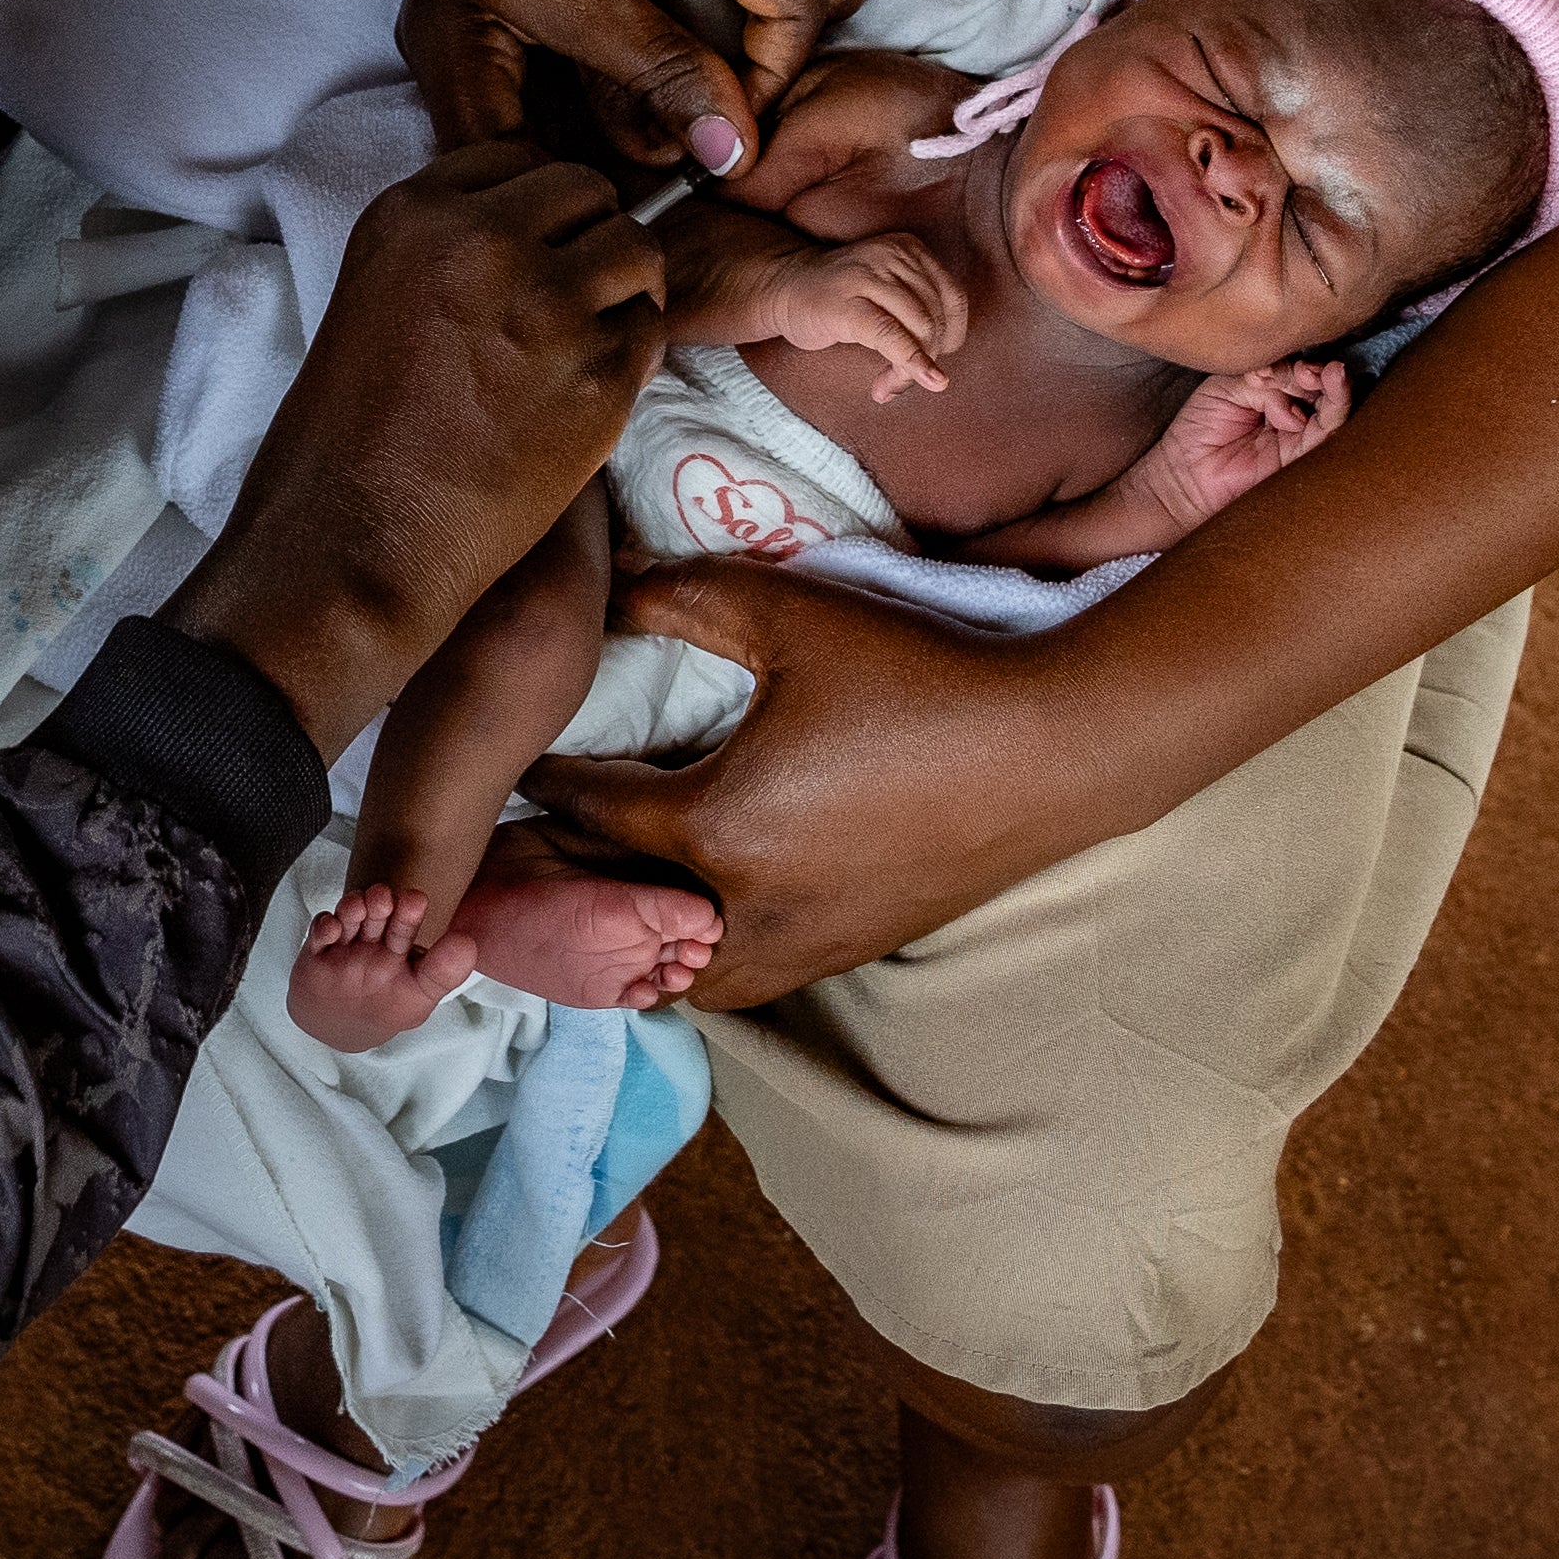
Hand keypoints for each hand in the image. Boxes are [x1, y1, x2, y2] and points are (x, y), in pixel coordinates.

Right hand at [178, 140, 666, 756]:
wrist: (353, 543)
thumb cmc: (349, 436)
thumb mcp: (373, 294)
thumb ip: (447, 245)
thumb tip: (534, 224)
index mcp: (415, 212)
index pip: (519, 157)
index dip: (533, 208)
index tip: (526, 251)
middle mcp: (485, 241)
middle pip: (587, 191)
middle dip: (586, 238)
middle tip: (564, 301)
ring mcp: (549, 307)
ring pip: (638, 251)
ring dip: (622, 290)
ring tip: (580, 344)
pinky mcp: (599, 378)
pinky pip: (649, 333)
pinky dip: (629, 357)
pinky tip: (581, 394)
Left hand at [518, 559, 1043, 1007]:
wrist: (1049, 748)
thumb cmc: (915, 675)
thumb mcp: (787, 612)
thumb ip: (681, 594)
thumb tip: (605, 579)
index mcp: (717, 827)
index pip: (592, 814)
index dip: (543, 786)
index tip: (508, 768)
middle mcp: (748, 907)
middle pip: (614, 919)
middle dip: (558, 889)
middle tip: (512, 864)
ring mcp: (803, 943)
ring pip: (680, 976)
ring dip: (630, 946)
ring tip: (600, 899)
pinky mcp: (849, 950)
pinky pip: (743, 979)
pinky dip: (696, 961)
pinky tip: (690, 918)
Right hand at [716, 232, 969, 404]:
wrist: (781, 287)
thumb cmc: (839, 299)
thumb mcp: (887, 297)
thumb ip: (918, 321)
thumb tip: (939, 378)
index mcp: (910, 249)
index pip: (953, 298)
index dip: (951, 337)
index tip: (932, 363)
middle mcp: (893, 255)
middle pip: (936, 317)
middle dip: (927, 358)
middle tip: (899, 382)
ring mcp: (868, 276)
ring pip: (919, 330)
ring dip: (910, 369)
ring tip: (887, 386)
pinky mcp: (846, 303)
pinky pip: (891, 337)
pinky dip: (906, 364)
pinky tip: (892, 387)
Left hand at [1110, 357, 1346, 543]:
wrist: (1185, 472)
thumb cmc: (1200, 428)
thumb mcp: (1227, 387)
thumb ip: (1264, 381)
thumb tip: (1295, 402)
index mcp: (1270, 389)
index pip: (1293, 366)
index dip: (1289, 363)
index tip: (1265, 372)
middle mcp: (1290, 408)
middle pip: (1317, 382)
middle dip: (1315, 372)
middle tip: (1305, 371)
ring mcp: (1298, 432)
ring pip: (1330, 403)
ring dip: (1333, 384)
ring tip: (1330, 371)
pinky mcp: (1301, 455)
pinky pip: (1327, 429)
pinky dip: (1336, 406)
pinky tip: (1335, 383)